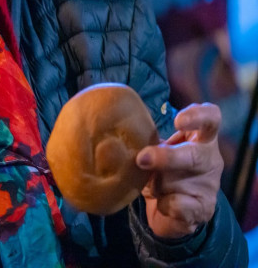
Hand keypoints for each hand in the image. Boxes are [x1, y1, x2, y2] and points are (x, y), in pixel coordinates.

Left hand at [136, 103, 222, 237]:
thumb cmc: (162, 169)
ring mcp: (209, 185)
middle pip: (196, 155)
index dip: (198, 116)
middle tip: (142, 159)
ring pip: (179, 182)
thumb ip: (146, 137)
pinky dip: (162, 203)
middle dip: (168, 158)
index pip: (210, 118)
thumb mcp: (156, 148)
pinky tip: (161, 202)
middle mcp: (210, 159)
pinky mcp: (203, 209)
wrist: (174, 210)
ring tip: (153, 185)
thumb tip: (116, 123)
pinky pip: (177, 204)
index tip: (178, 121)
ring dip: (158, 184)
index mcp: (200, 138)